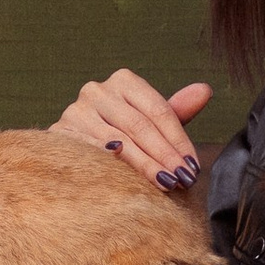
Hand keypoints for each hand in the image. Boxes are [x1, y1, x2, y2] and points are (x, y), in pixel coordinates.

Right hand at [50, 70, 211, 188]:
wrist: (72, 153)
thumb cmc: (120, 136)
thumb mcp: (150, 123)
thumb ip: (175, 110)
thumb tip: (205, 91)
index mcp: (123, 81)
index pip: (158, 110)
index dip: (178, 139)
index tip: (192, 166)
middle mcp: (97, 90)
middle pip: (139, 125)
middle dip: (164, 155)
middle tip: (183, 179)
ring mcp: (75, 110)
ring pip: (118, 140)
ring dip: (144, 165)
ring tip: (164, 183)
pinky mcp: (59, 133)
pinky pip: (88, 151)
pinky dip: (108, 164)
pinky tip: (123, 178)